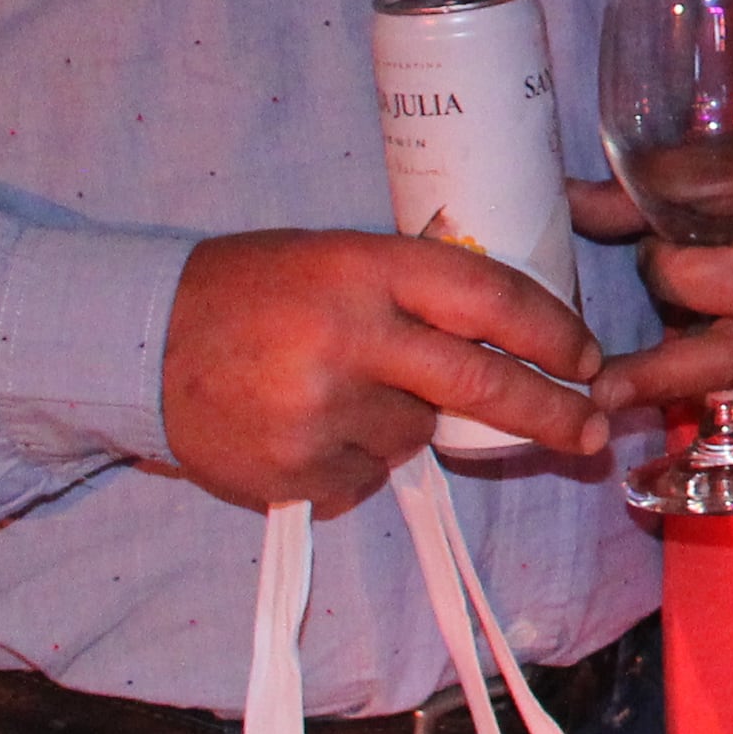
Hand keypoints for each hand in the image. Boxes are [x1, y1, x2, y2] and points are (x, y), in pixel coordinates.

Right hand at [160, 228, 611, 511]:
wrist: (139, 341)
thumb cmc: (253, 289)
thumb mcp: (337, 258)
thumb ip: (417, 292)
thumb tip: (521, 340)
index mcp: (368, 268)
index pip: (491, 300)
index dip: (552, 333)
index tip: (588, 359)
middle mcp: (352, 337)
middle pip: (481, 386)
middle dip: (550, 413)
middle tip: (592, 430)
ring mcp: (322, 410)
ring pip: (416, 435)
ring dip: (401, 421)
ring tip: (333, 387)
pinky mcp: (296, 469)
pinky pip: (364, 474)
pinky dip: (351, 456)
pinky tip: (302, 423)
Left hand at [566, 154, 732, 415]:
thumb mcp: (722, 175)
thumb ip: (648, 195)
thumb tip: (565, 199)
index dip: (679, 271)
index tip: (647, 246)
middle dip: (663, 374)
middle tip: (602, 391)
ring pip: (731, 383)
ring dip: (666, 387)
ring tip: (606, 395)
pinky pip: (728, 386)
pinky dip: (681, 384)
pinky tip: (636, 386)